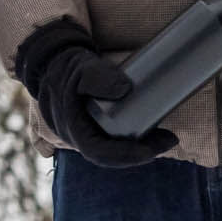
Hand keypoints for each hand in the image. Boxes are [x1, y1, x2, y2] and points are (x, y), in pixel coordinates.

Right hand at [15, 20, 171, 168]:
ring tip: (165, 137)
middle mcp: (77, 138)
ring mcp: (84, 134)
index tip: (153, 149)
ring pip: (113, 151)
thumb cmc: (68, 67)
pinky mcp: (91, 128)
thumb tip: (125, 89)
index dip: (128, 156)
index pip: (101, 153)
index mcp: (73, 129)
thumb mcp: (83, 68)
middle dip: (142, 152)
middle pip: (112, 157)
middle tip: (169, 140)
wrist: (52, 63)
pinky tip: (150, 135)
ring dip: (139, 149)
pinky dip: (131, 144)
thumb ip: (99, 76)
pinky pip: (111, 143)